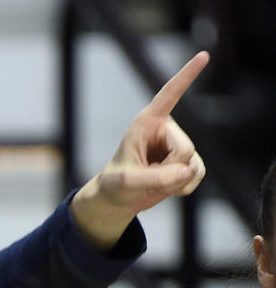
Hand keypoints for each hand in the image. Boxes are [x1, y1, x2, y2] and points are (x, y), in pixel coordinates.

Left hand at [71, 51, 208, 249]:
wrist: (119, 199)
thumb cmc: (116, 184)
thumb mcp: (127, 181)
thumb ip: (156, 178)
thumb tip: (187, 171)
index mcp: (148, 122)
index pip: (170, 94)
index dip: (187, 75)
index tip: (204, 55)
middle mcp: (167, 129)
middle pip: (185, 149)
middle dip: (169, 170)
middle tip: (147, 175)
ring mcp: (180, 145)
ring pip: (192, 164)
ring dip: (174, 181)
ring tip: (154, 181)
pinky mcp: (189, 161)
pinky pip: (198, 174)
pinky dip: (182, 188)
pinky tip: (167, 188)